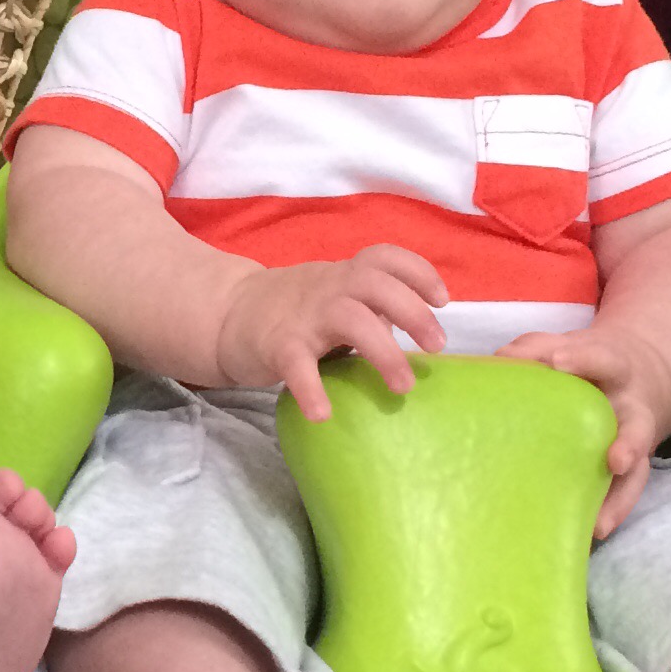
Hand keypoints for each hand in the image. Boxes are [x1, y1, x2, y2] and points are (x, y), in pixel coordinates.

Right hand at [214, 245, 448, 415]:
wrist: (228, 314)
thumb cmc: (296, 310)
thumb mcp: (336, 297)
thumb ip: (374, 310)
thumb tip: (419, 336)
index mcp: (346, 276)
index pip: (385, 258)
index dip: (418, 272)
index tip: (442, 299)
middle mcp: (329, 288)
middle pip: (376, 284)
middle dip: (414, 312)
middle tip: (437, 346)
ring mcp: (304, 315)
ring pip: (350, 319)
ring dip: (384, 351)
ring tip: (402, 387)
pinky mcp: (277, 344)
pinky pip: (297, 365)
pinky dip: (312, 389)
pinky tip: (323, 413)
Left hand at [491, 320, 670, 536]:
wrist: (639, 375)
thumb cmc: (586, 362)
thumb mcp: (565, 346)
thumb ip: (535, 349)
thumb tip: (499, 362)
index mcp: (614, 370)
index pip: (603, 359)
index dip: (583, 359)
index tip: (559, 361)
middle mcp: (631, 411)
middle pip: (638, 427)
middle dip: (629, 444)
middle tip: (617, 461)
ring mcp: (632, 445)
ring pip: (637, 472)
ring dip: (619, 498)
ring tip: (599, 524)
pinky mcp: (626, 472)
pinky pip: (622, 495)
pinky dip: (609, 513)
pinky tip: (590, 533)